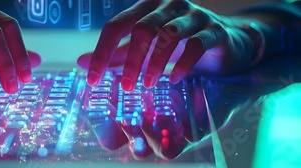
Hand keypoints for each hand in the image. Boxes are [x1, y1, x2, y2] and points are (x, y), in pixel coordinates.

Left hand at [80, 0, 262, 88]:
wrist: (226, 40)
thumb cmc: (179, 43)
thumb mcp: (144, 48)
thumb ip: (116, 54)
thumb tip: (81, 62)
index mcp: (146, 7)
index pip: (116, 25)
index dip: (102, 52)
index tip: (93, 79)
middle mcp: (169, 6)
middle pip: (142, 29)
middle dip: (130, 61)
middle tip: (125, 87)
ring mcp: (193, 15)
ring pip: (168, 35)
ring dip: (154, 63)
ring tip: (146, 85)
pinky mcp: (215, 30)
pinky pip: (196, 45)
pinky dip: (182, 65)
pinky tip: (172, 80)